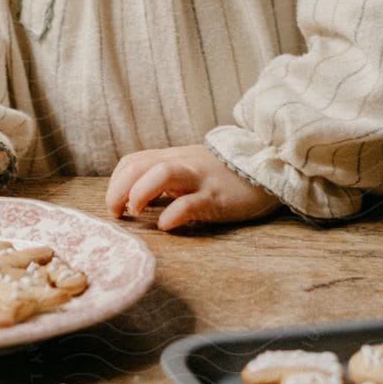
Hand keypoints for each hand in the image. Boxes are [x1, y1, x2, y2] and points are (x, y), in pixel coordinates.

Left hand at [105, 144, 279, 231]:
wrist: (267, 166)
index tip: (115, 204)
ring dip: (140, 193)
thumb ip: (167, 178)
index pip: (132, 161)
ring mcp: (200, 179)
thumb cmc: (225, 173)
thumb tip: (137, 200)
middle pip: (139, 166)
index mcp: (174, 158)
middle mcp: (183, 164)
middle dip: (118, 189)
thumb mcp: (192, 168)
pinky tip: (167, 225)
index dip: (116, 182)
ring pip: (161, 175)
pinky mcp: (217, 198)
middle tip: (116, 213)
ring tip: (136, 212)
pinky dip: (173, 215)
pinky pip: (190, 204)